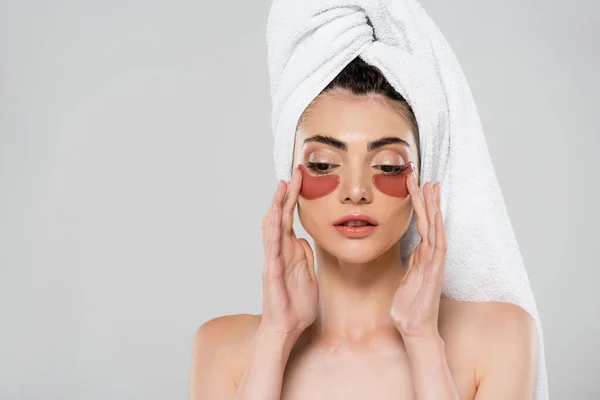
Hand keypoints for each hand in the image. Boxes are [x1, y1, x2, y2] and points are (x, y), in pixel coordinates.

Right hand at [260, 165, 318, 337]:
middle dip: (285, 195)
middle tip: (293, 173)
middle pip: (279, 217)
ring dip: (276, 207)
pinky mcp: (272, 274)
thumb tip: (303, 239)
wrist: (287, 328)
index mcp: (289, 251)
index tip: (301, 178)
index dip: (294, 198)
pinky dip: (272, 233)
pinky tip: (275, 218)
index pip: (290, 218)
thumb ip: (304, 256)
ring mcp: (273, 261)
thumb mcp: (308, 275)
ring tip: (281, 188)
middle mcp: (279, 252)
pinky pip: (271, 249)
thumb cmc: (296, 305)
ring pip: (272, 228)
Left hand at [390, 173, 446, 339]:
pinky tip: (437, 215)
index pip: (421, 225)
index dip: (418, 205)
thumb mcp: (406, 279)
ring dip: (433, 208)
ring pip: (435, 229)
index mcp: (421, 256)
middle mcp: (430, 256)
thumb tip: (414, 250)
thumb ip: (412, 263)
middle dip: (425, 199)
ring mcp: (434, 263)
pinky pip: (437, 247)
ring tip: (431, 187)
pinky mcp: (434, 273)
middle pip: (429, 222)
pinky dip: (438, 229)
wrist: (414, 328)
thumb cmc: (409, 307)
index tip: (414, 186)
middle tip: (422, 177)